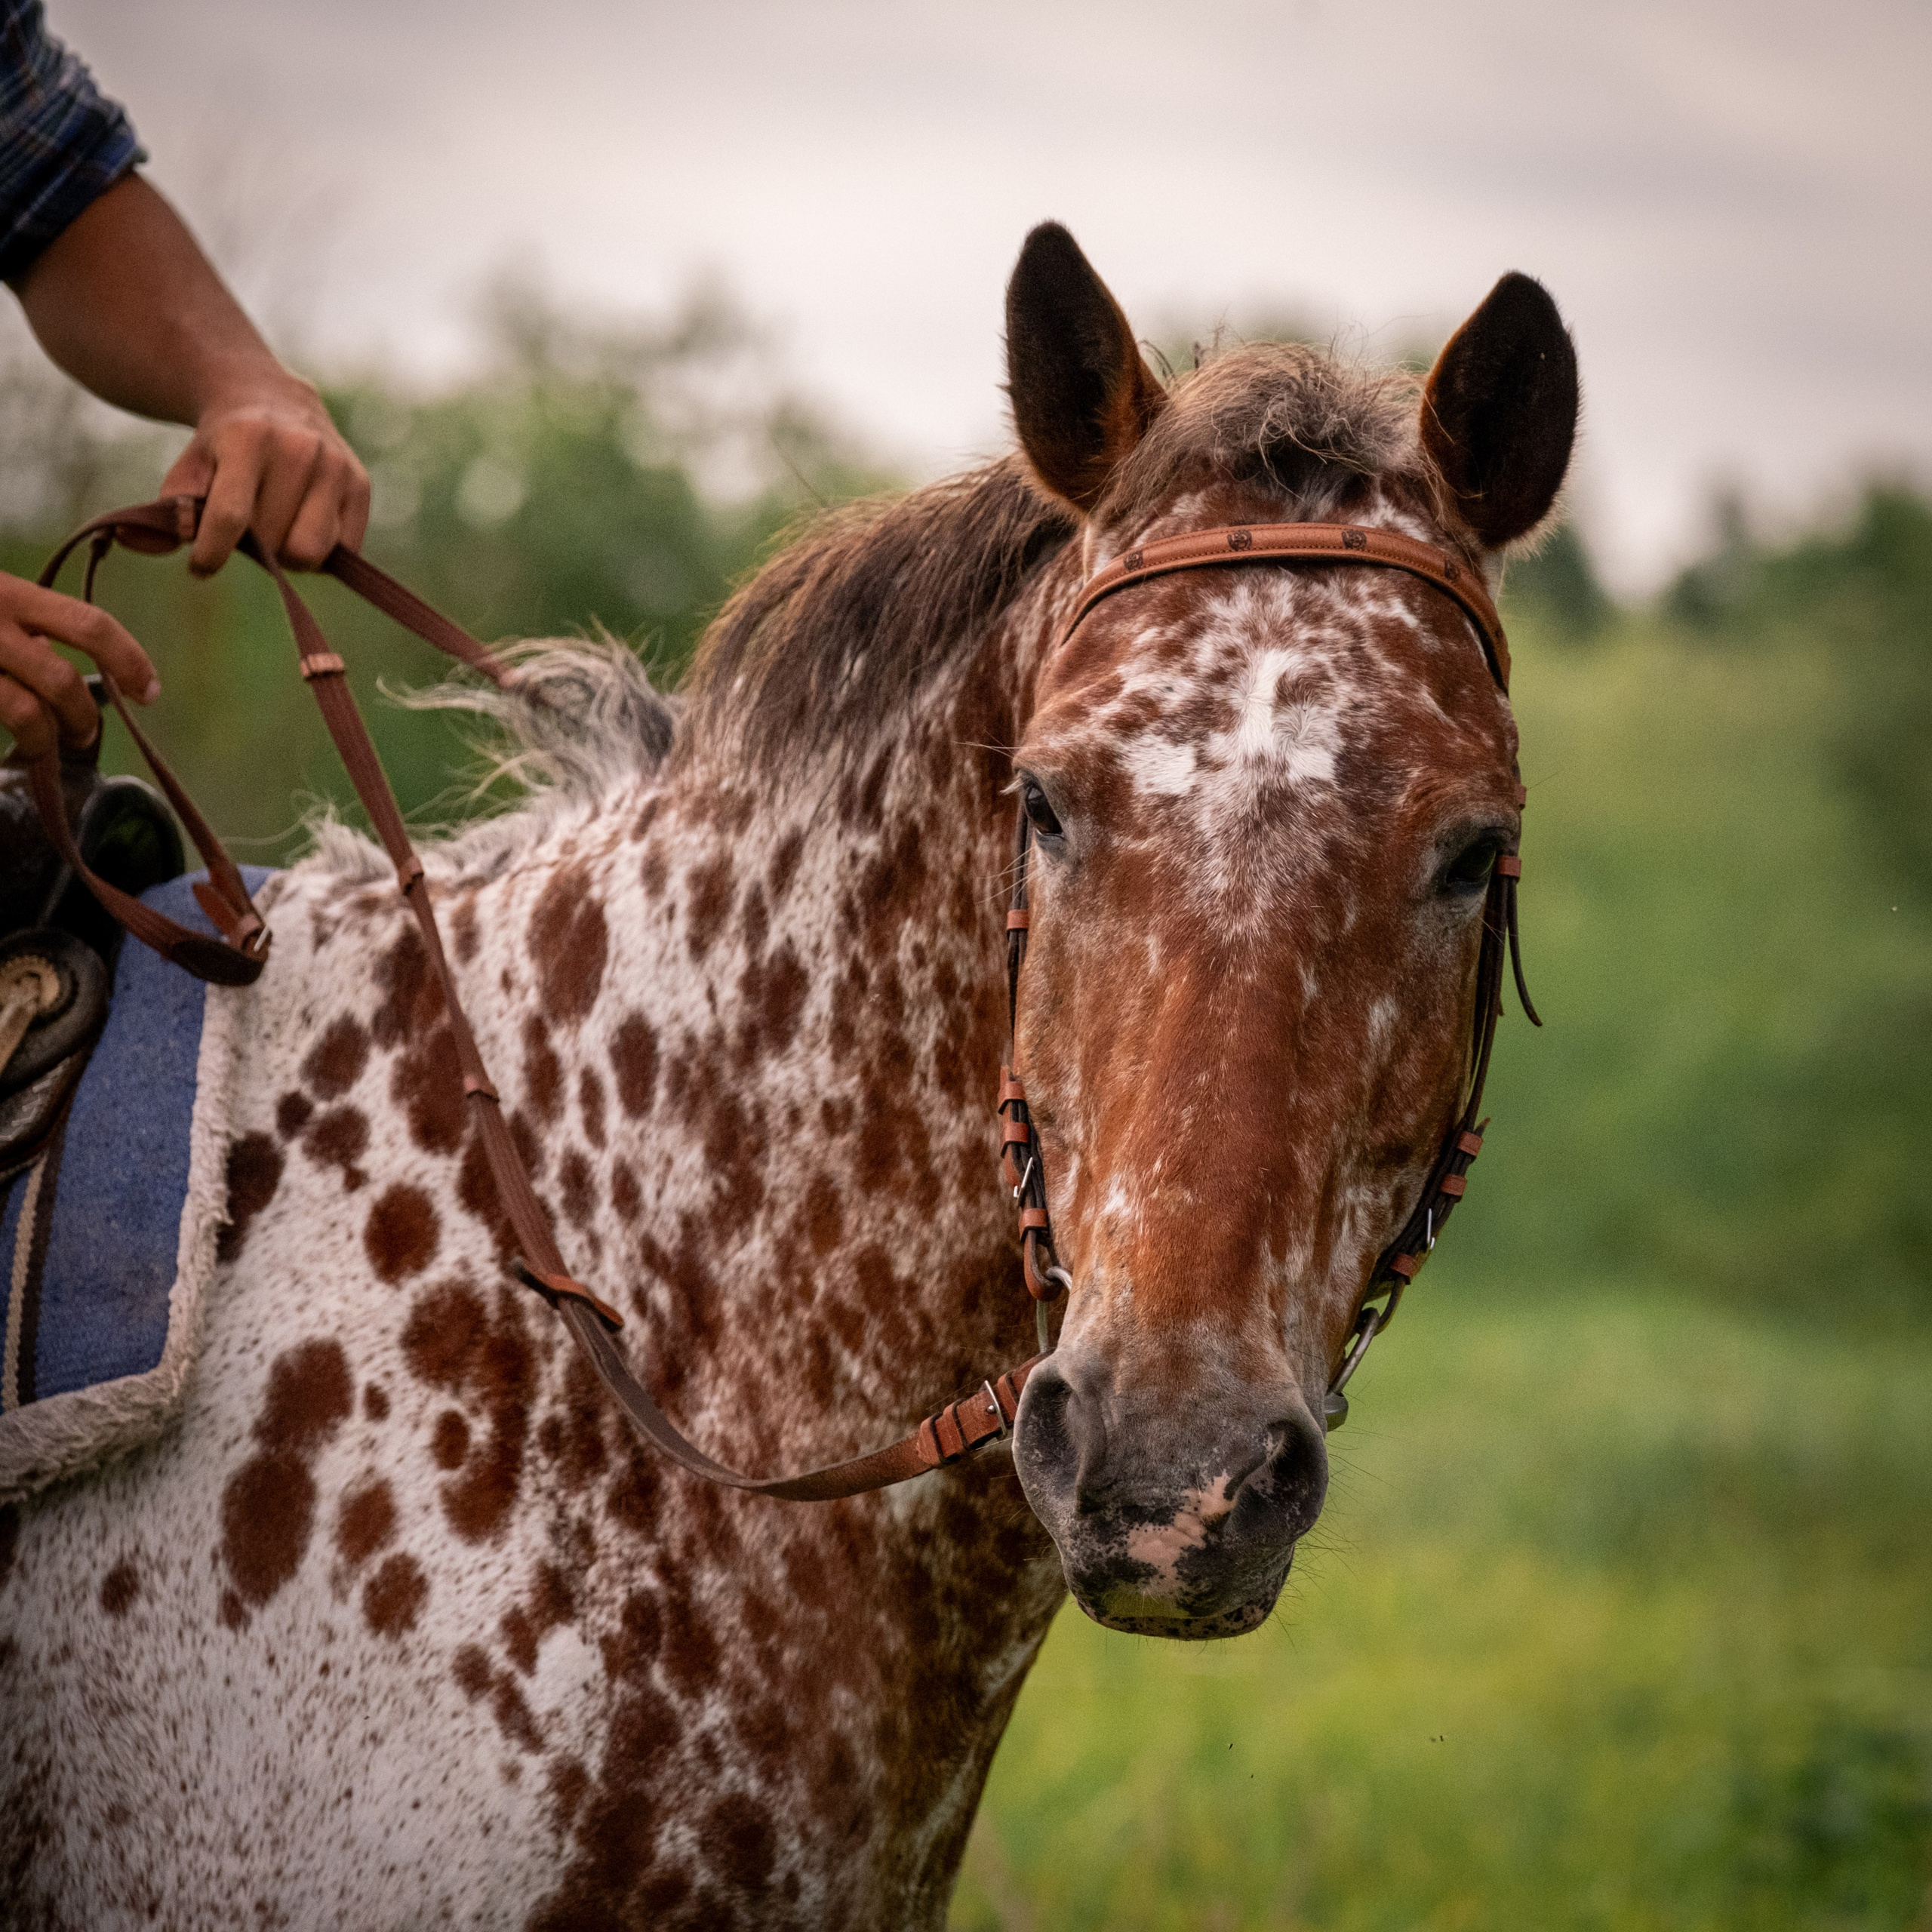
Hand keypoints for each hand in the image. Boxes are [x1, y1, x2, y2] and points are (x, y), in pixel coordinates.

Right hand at [0, 572, 158, 759]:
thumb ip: (29, 627)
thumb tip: (72, 675)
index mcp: (8, 594)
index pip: (90, 625)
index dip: (130, 661)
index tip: (150, 692)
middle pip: (63, 683)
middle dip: (84, 719)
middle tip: (84, 734)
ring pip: (26, 716)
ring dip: (45, 742)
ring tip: (45, 746)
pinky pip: (0, 719)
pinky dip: (12, 745)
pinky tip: (10, 749)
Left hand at [161, 373, 370, 576]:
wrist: (272, 398)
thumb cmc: (222, 447)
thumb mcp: (188, 468)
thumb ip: (166, 510)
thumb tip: (138, 542)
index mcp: (249, 438)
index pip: (232, 517)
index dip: (212, 553)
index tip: (200, 567)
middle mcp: (300, 448)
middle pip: (275, 542)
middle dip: (254, 548)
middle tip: (244, 531)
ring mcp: (336, 466)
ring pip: (312, 552)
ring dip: (288, 555)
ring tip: (274, 532)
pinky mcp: (360, 485)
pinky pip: (343, 551)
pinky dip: (320, 553)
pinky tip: (302, 526)